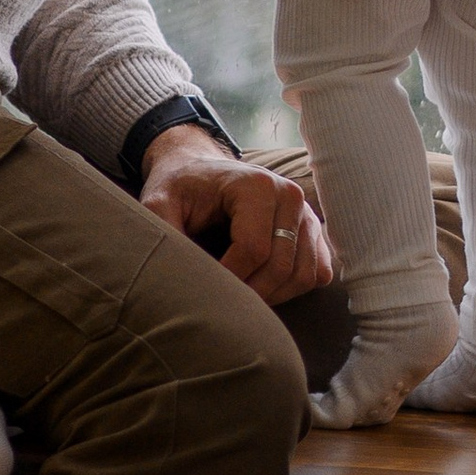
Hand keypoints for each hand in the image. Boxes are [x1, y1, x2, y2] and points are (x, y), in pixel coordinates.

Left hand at [140, 127, 335, 306]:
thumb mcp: (159, 203)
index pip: (253, 249)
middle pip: (280, 266)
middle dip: (250, 294)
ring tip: (240, 296)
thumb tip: (177, 276)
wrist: (200, 171)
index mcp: (256, 185)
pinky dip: (292, 289)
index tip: (205, 291)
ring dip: (272, 296)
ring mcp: (307, 214)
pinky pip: (317, 274)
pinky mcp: (314, 232)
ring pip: (302, 275)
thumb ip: (164, 232)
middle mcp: (289, 196)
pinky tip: (263, 287)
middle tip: (221, 303)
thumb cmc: (181, 188)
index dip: (229, 279)